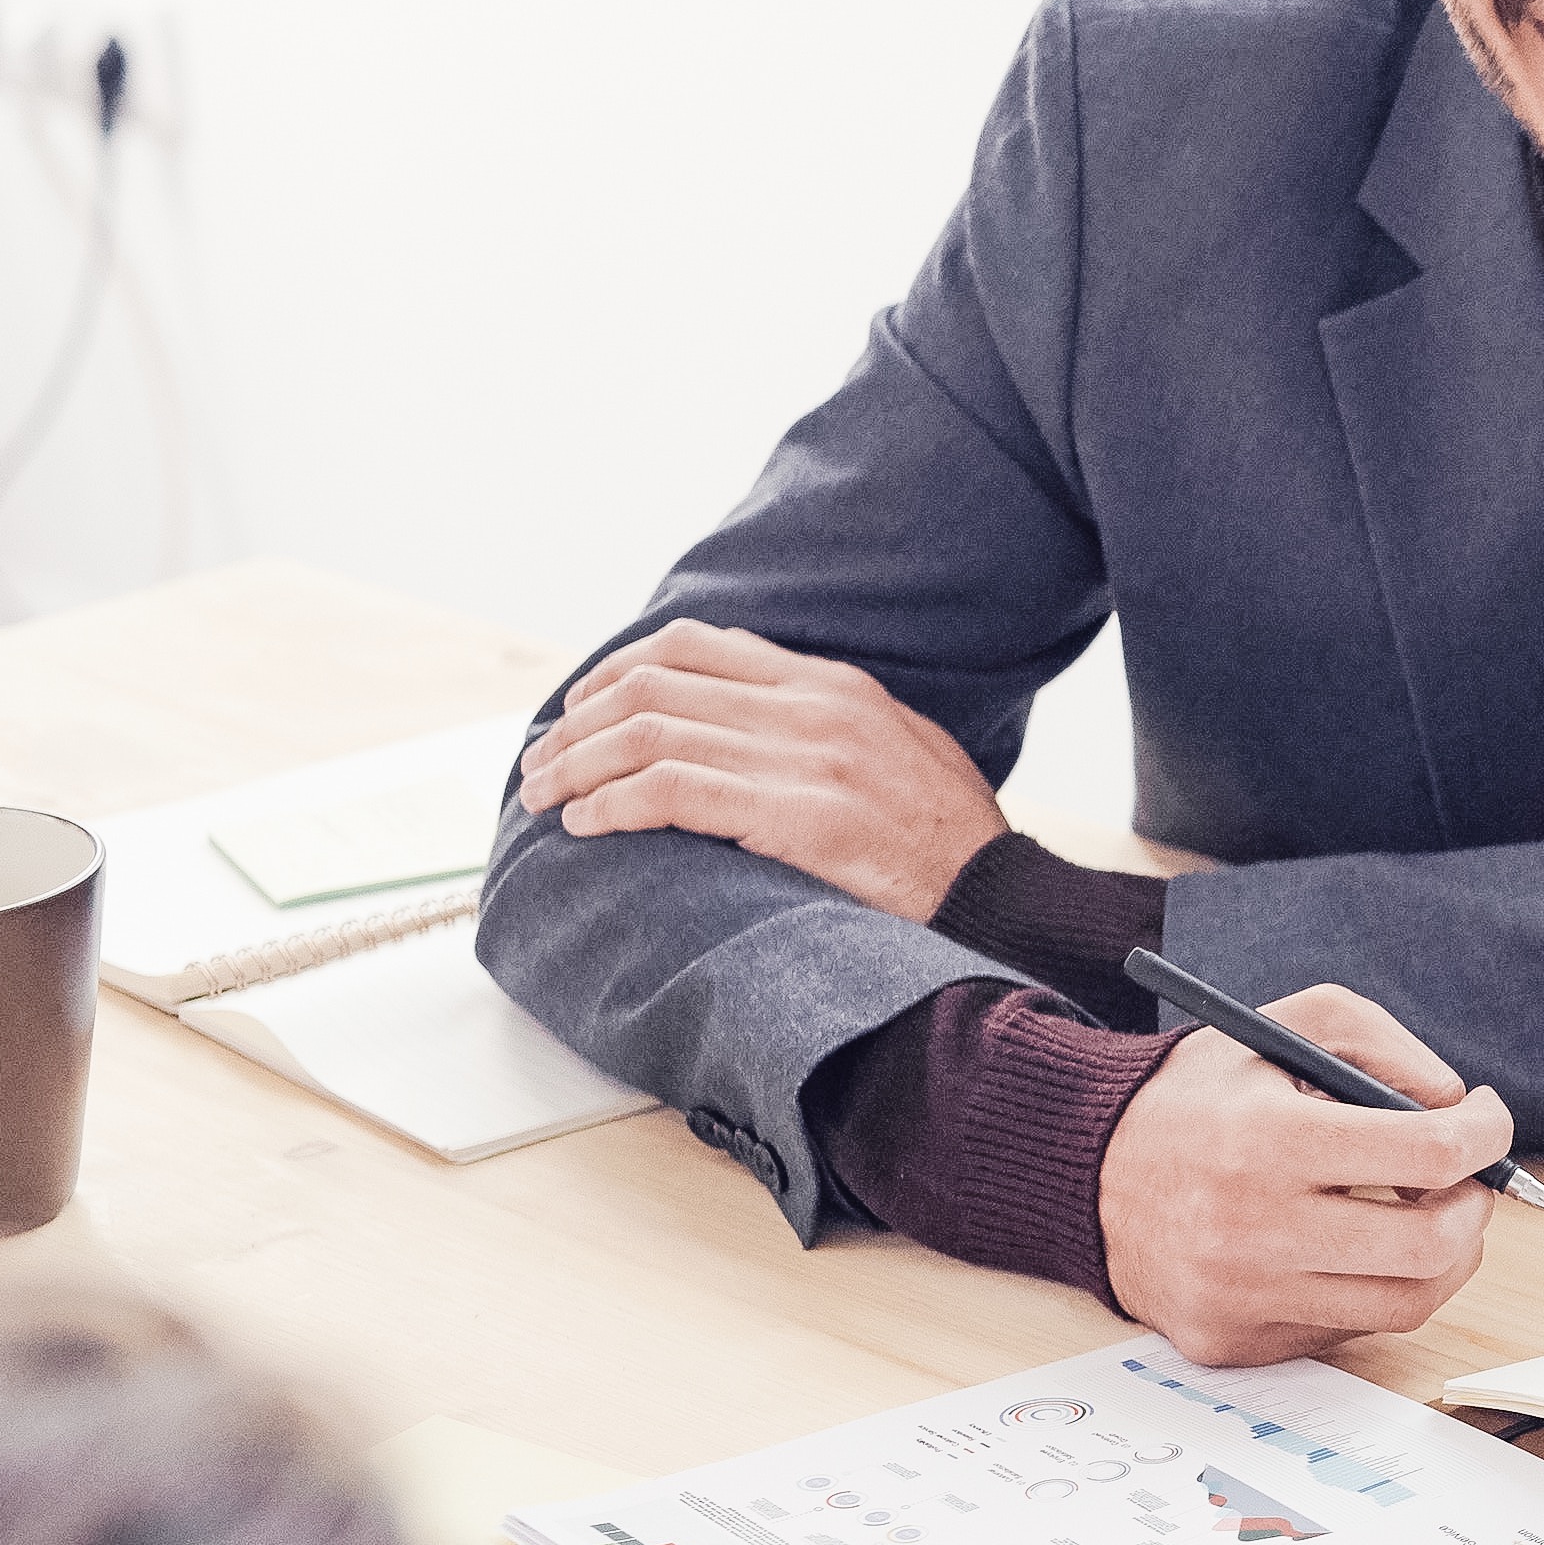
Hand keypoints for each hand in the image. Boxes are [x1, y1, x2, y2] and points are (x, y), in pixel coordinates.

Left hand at [522, 620, 1010, 918]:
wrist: (1003, 897)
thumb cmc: (950, 843)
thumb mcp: (899, 752)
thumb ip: (828, 726)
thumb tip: (750, 723)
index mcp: (832, 686)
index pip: (693, 647)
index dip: (615, 672)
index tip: (579, 711)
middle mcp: (813, 709)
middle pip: (653, 687)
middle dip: (576, 725)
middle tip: (540, 765)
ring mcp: (808, 760)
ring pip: (647, 735)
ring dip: (577, 767)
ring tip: (544, 800)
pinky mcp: (799, 817)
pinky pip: (671, 791)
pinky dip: (612, 804)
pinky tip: (587, 827)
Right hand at [1096, 985, 1505, 1365]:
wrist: (1087, 1169)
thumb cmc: (1203, 1095)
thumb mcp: (1288, 1028)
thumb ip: (1385, 1050)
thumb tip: (1459, 1112)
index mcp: (1267, 1140)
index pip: (1427, 1154)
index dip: (1486, 1136)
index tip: (1487, 1122)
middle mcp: (1250, 1229)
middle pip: (1430, 1247)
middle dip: (1476, 1209)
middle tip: (1467, 1182)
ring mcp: (1240, 1297)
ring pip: (1405, 1304)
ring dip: (1444, 1259)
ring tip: (1426, 1216)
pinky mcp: (1233, 1342)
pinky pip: (1349, 1331)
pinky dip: (1373, 1288)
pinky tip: (1351, 1249)